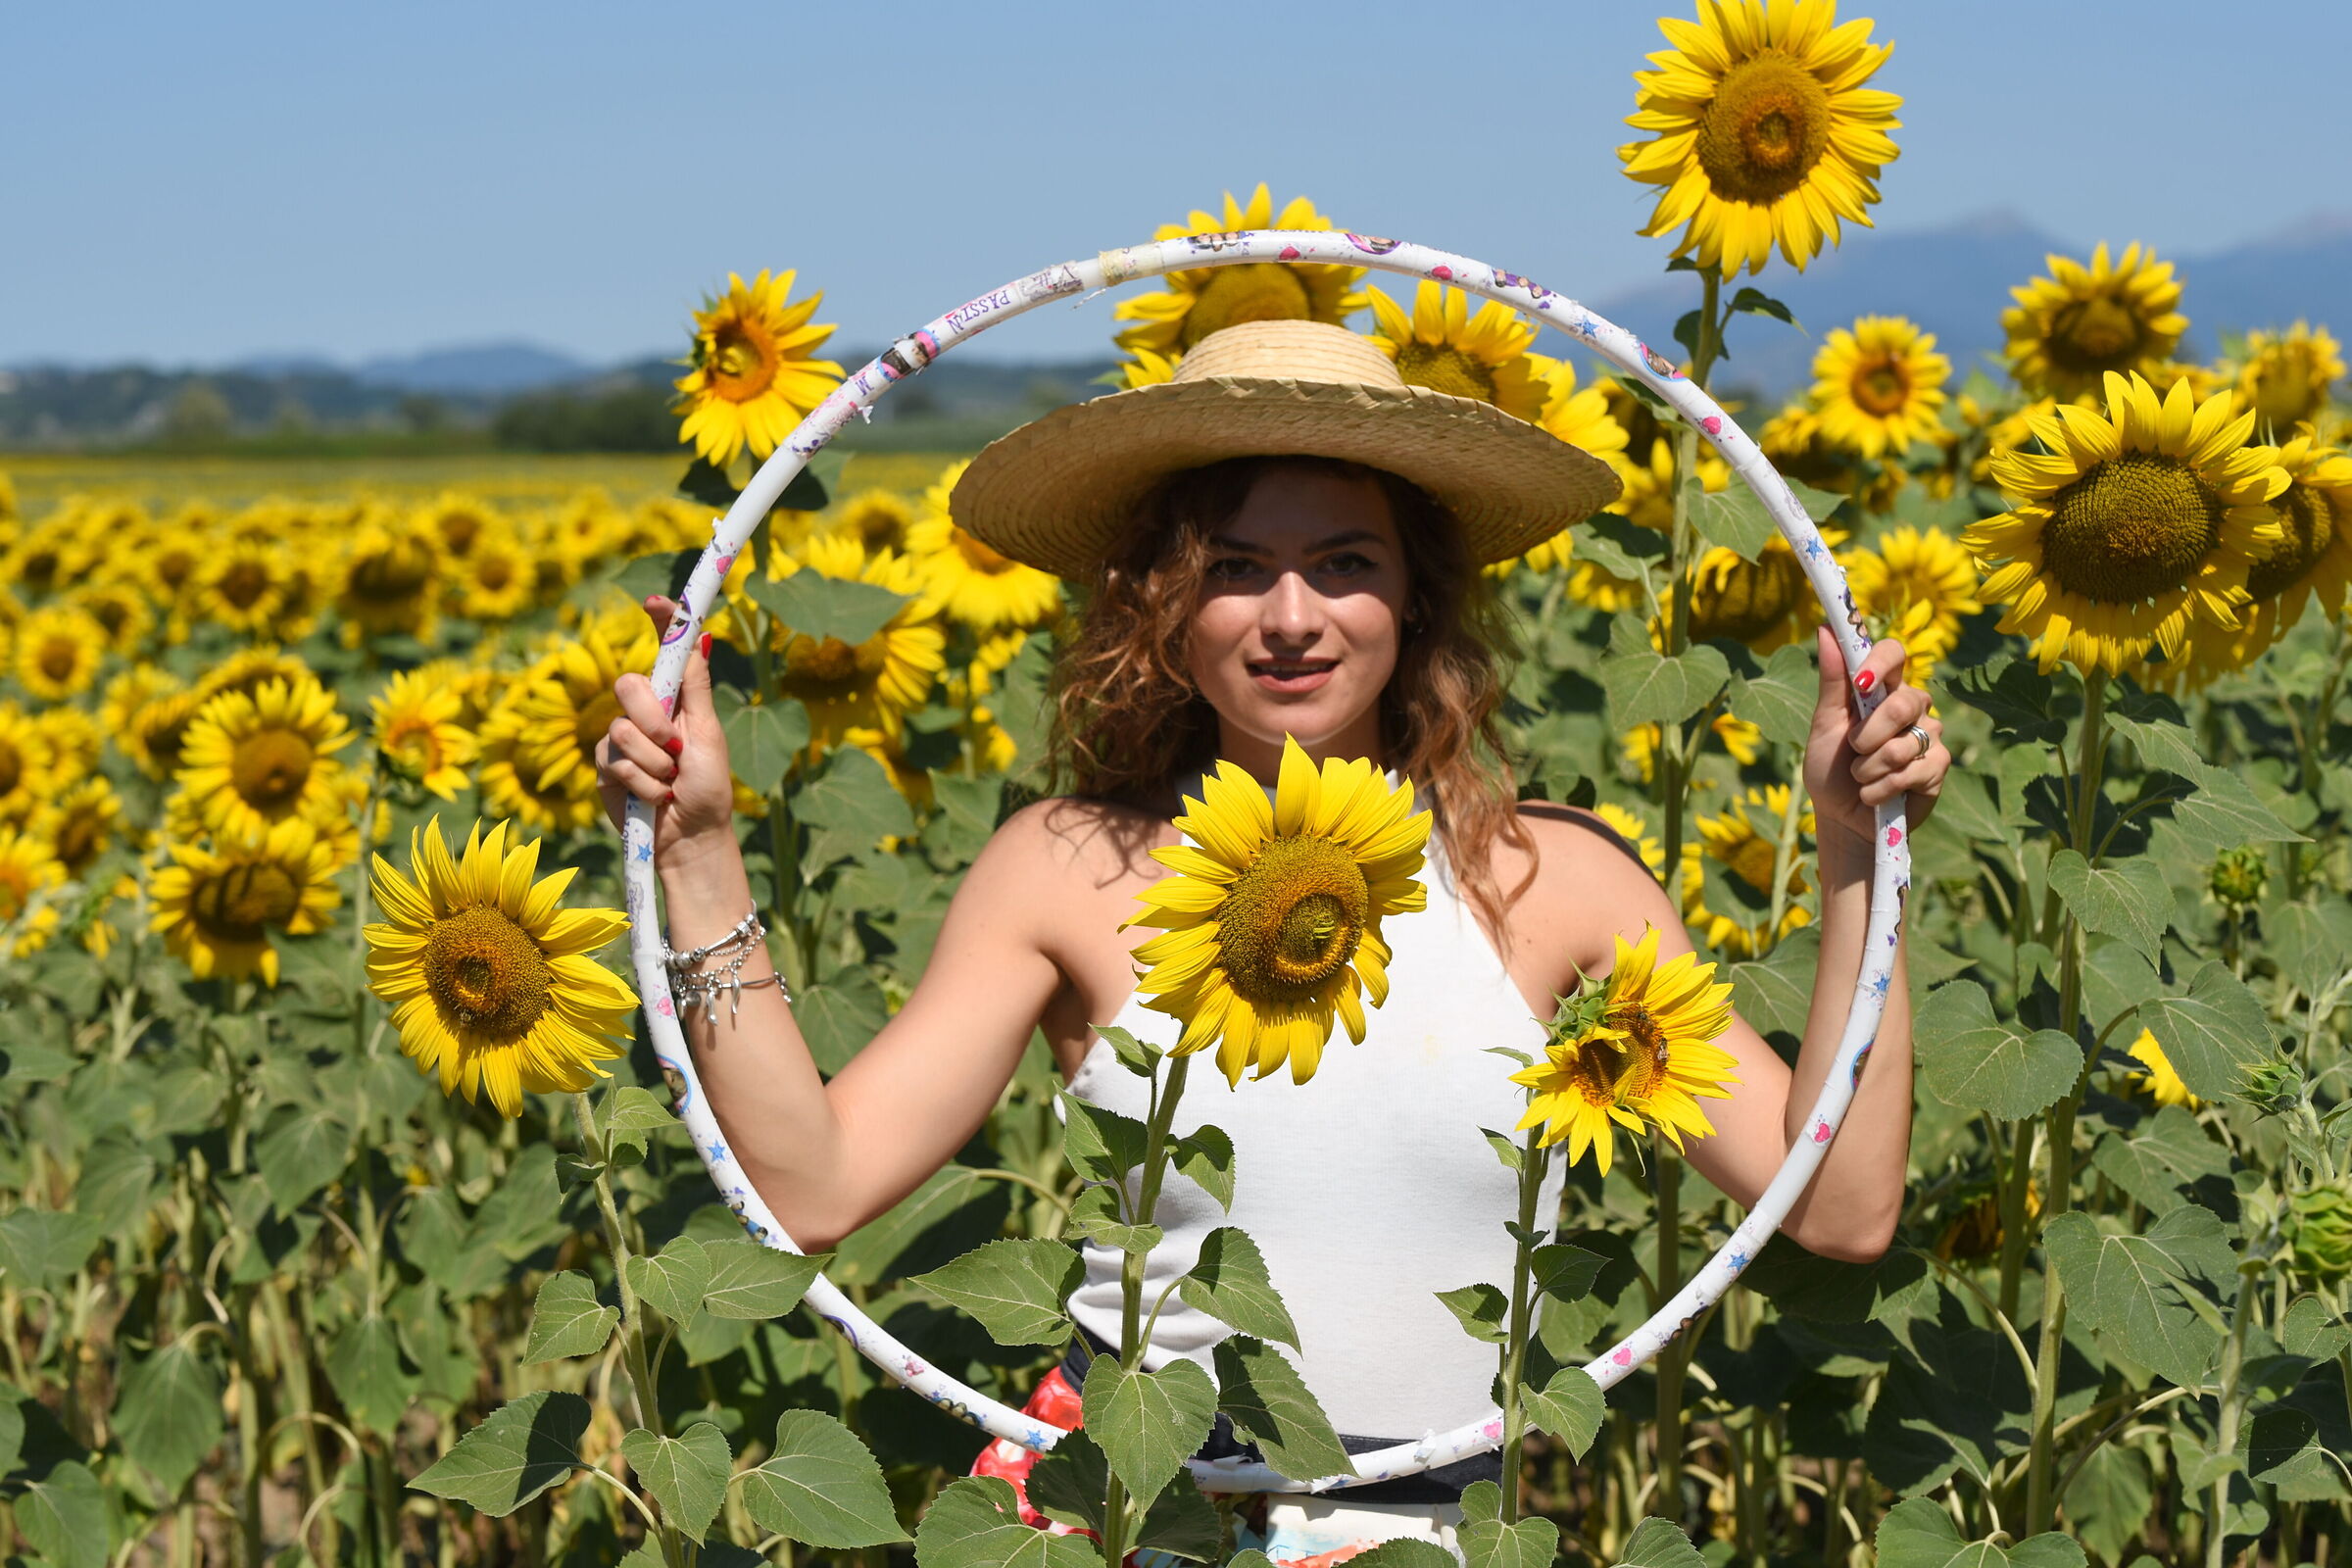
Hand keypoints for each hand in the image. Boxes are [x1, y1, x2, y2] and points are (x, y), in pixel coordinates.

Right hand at [595, 595, 736, 863]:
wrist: (690, 837)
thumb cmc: (708, 788)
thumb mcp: (708, 734)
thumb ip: (696, 689)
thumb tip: (702, 637)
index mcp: (674, 699)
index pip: (663, 651)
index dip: (660, 622)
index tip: (654, 601)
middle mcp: (644, 712)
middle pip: (629, 685)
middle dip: (654, 721)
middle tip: (676, 751)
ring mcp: (621, 738)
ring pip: (622, 729)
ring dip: (655, 764)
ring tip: (670, 783)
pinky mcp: (605, 767)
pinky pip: (616, 761)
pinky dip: (643, 784)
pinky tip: (654, 798)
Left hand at [1803, 626, 1947, 848]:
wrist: (1841, 817)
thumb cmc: (1831, 767)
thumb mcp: (1824, 724)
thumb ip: (1832, 680)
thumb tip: (1824, 630)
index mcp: (1882, 687)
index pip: (1893, 653)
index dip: (1880, 662)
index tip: (1861, 684)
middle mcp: (1912, 705)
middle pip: (1903, 702)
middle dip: (1867, 734)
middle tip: (1853, 749)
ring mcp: (1930, 735)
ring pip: (1904, 743)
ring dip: (1869, 768)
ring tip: (1860, 776)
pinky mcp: (1939, 766)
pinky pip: (1911, 771)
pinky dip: (1881, 787)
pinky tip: (1875, 794)